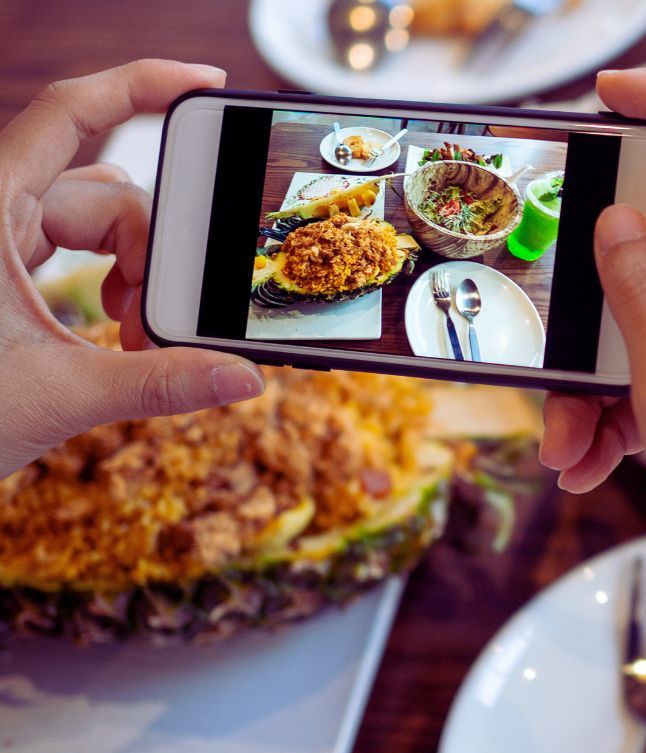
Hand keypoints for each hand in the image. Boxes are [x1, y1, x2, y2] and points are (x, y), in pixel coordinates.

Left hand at [0, 59, 264, 478]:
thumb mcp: (58, 397)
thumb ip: (158, 384)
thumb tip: (243, 378)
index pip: (70, 115)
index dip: (139, 84)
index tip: (206, 84)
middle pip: (105, 192)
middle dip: (151, 250)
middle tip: (160, 318)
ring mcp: (3, 243)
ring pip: (99, 225)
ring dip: (138, 276)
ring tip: (138, 338)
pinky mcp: (10, 273)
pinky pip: (82, 252)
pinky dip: (118, 286)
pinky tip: (125, 333)